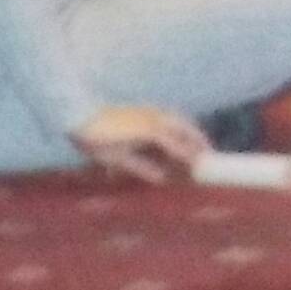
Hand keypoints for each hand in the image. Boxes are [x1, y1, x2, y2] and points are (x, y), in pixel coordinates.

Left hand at [72, 105, 208, 183]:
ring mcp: (150, 112)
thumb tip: (163, 178)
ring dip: (189, 129)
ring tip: (197, 142)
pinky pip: (168, 116)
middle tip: (208, 152)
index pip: (178, 145)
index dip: (191, 156)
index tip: (201, 165)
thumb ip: (142, 168)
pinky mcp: (144, 110)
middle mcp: (155, 119)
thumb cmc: (99, 140)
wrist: (82, 116)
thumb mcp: (118, 159)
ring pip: (177, 119)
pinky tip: (176, 132)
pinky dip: (178, 124)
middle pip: (184, 127)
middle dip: (197, 139)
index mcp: (152, 131)